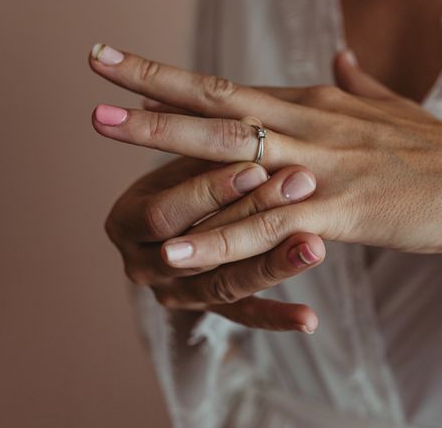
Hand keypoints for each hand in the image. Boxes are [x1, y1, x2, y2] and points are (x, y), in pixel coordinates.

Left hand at [90, 43, 441, 297]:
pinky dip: (218, 237)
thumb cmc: (439, 151)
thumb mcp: (390, 108)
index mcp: (316, 102)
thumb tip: (341, 53)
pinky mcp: (339, 212)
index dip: (176, 75)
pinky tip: (174, 247)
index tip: (127, 64)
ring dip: (166, 145)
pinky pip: (266, 227)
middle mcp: (310, 124)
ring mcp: (321, 166)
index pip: (230, 86)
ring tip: (106, 133)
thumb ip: (358, 81)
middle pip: (217, 102)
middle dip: (153, 87)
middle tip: (95, 70)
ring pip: (230, 153)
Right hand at [103, 154, 322, 332]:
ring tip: (315, 247)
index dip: (208, 192)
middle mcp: (143, 266)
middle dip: (251, 217)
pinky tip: (309, 319)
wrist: (177, 213)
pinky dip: (276, 318)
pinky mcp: (210, 310)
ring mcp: (177, 293)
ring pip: (225, 284)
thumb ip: (206, 148)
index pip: (164, 214)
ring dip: (272, 265)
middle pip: (198, 250)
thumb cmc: (183, 174)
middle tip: (299, 189)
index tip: (257, 167)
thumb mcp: (186, 159)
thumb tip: (251, 123)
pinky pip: (243, 316)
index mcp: (126, 223)